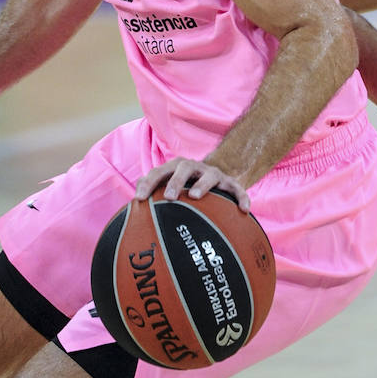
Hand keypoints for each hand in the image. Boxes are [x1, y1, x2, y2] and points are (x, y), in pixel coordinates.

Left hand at [135, 158, 250, 209]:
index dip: (149, 183)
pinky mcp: (230, 183)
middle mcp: (195, 168)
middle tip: (168, 197)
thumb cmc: (186, 187)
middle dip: (175, 181)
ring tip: (195, 196)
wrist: (216, 177)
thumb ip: (153, 191)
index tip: (139, 198)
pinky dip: (242, 198)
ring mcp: (213, 175)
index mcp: (176, 168)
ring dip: (202, 184)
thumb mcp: (170, 187)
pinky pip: (238, 189)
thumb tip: (133, 204)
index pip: (160, 171)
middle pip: (184, 167)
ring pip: (210, 175)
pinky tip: (244, 210)